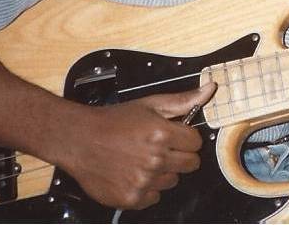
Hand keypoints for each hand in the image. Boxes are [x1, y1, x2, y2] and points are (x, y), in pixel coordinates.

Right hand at [56, 82, 214, 209]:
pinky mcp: (131, 198)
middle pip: (190, 164)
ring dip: (162, 172)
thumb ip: (183, 100)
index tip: (174, 136)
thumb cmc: (113, 121)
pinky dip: (147, 188)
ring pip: (173, 181)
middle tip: (159, 148)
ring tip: (141, 159)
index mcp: (162, 134)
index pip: (196, 142)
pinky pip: (154, 197)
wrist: (79, 140)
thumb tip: (209, 89)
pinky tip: (133, 173)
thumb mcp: (149, 104)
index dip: (186, 138)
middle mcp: (155, 160)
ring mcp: (143, 181)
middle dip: (180, 155)